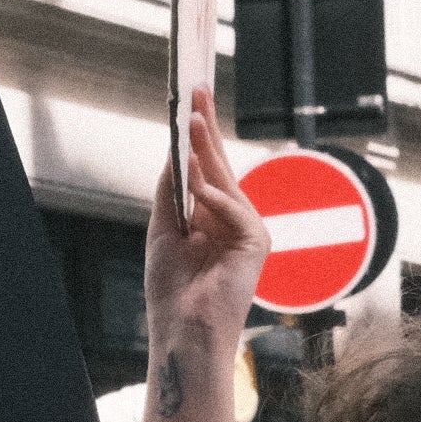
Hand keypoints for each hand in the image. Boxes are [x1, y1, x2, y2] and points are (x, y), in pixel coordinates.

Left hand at [144, 91, 267, 348]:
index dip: (201, 133)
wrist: (182, 329)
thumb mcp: (164, 229)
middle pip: (220, 165)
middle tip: (197, 92)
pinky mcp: (256, 245)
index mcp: (213, 215)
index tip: (193, 99)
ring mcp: (248, 230)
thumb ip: (172, 192)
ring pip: (227, 181)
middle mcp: (234, 218)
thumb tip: (176, 153)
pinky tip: (197, 189)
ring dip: (206, 151)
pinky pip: (235, 211)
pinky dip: (214, 199)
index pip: (208, 166)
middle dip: (207, 128)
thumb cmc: (172, 288)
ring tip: (191, 122)